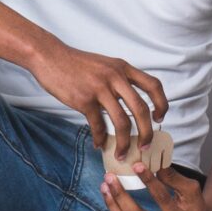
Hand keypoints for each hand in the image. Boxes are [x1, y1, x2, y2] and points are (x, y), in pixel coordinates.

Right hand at [33, 43, 166, 153]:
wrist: (49, 56)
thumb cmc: (76, 63)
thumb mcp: (104, 65)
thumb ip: (118, 79)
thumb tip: (129, 103)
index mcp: (123, 68)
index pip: (153, 85)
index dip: (162, 104)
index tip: (159, 118)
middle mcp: (115, 77)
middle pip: (141, 109)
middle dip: (146, 133)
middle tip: (145, 146)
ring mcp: (100, 88)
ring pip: (122, 122)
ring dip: (124, 143)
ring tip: (122, 154)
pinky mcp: (84, 100)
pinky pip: (98, 125)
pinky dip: (101, 139)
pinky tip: (99, 144)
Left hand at [105, 161, 210, 210]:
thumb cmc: (193, 209)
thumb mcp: (192, 192)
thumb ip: (175, 178)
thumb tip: (156, 165)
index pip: (161, 199)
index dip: (148, 181)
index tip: (136, 165)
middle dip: (119, 195)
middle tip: (109, 176)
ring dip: (111, 205)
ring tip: (105, 186)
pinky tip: (110, 201)